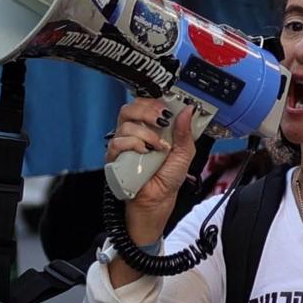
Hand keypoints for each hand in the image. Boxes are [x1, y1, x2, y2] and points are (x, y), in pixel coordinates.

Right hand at [105, 95, 198, 248]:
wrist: (157, 201)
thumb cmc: (167, 178)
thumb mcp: (184, 153)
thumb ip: (185, 133)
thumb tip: (188, 110)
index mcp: (151, 129)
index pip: (145, 105)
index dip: (154, 101)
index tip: (168, 105)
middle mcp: (135, 134)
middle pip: (130, 108)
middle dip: (147, 110)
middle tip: (162, 120)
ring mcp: (123, 145)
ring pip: (125, 124)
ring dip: (146, 133)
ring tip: (158, 147)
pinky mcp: (114, 158)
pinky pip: (117, 142)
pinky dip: (133, 144)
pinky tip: (144, 152)